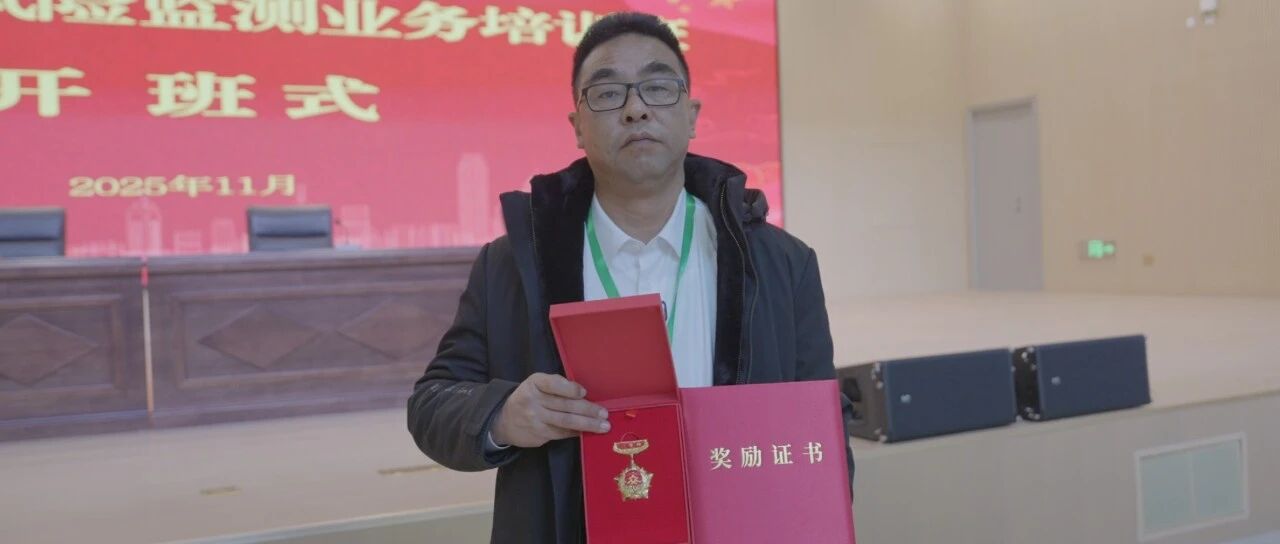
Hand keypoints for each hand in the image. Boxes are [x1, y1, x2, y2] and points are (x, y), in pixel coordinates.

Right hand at [491, 373, 610, 447]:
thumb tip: (582, 394)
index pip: (553, 384)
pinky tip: (587, 432)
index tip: (584, 392)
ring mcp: (535, 419)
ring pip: (565, 422)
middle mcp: (533, 401)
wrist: (503, 421)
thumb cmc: (528, 398)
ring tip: (603, 426)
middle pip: (565, 405)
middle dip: (588, 410)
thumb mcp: (536, 384)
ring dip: (587, 425)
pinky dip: (576, 433)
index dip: (569, 389)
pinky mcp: (538, 435)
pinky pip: (561, 433)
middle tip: (604, 414)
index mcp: (534, 383)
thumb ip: (556, 385)